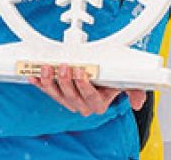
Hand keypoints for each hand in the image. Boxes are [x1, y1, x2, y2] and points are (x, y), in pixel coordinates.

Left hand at [30, 65, 145, 116]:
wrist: (101, 76)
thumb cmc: (112, 79)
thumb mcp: (128, 83)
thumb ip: (135, 90)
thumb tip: (137, 103)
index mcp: (98, 103)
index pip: (90, 98)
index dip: (84, 85)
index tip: (81, 71)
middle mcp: (82, 105)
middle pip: (71, 96)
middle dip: (66, 81)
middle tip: (64, 66)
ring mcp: (68, 99)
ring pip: (57, 95)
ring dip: (49, 82)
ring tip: (47, 68)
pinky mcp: (56, 93)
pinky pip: (46, 90)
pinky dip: (38, 82)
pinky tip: (33, 75)